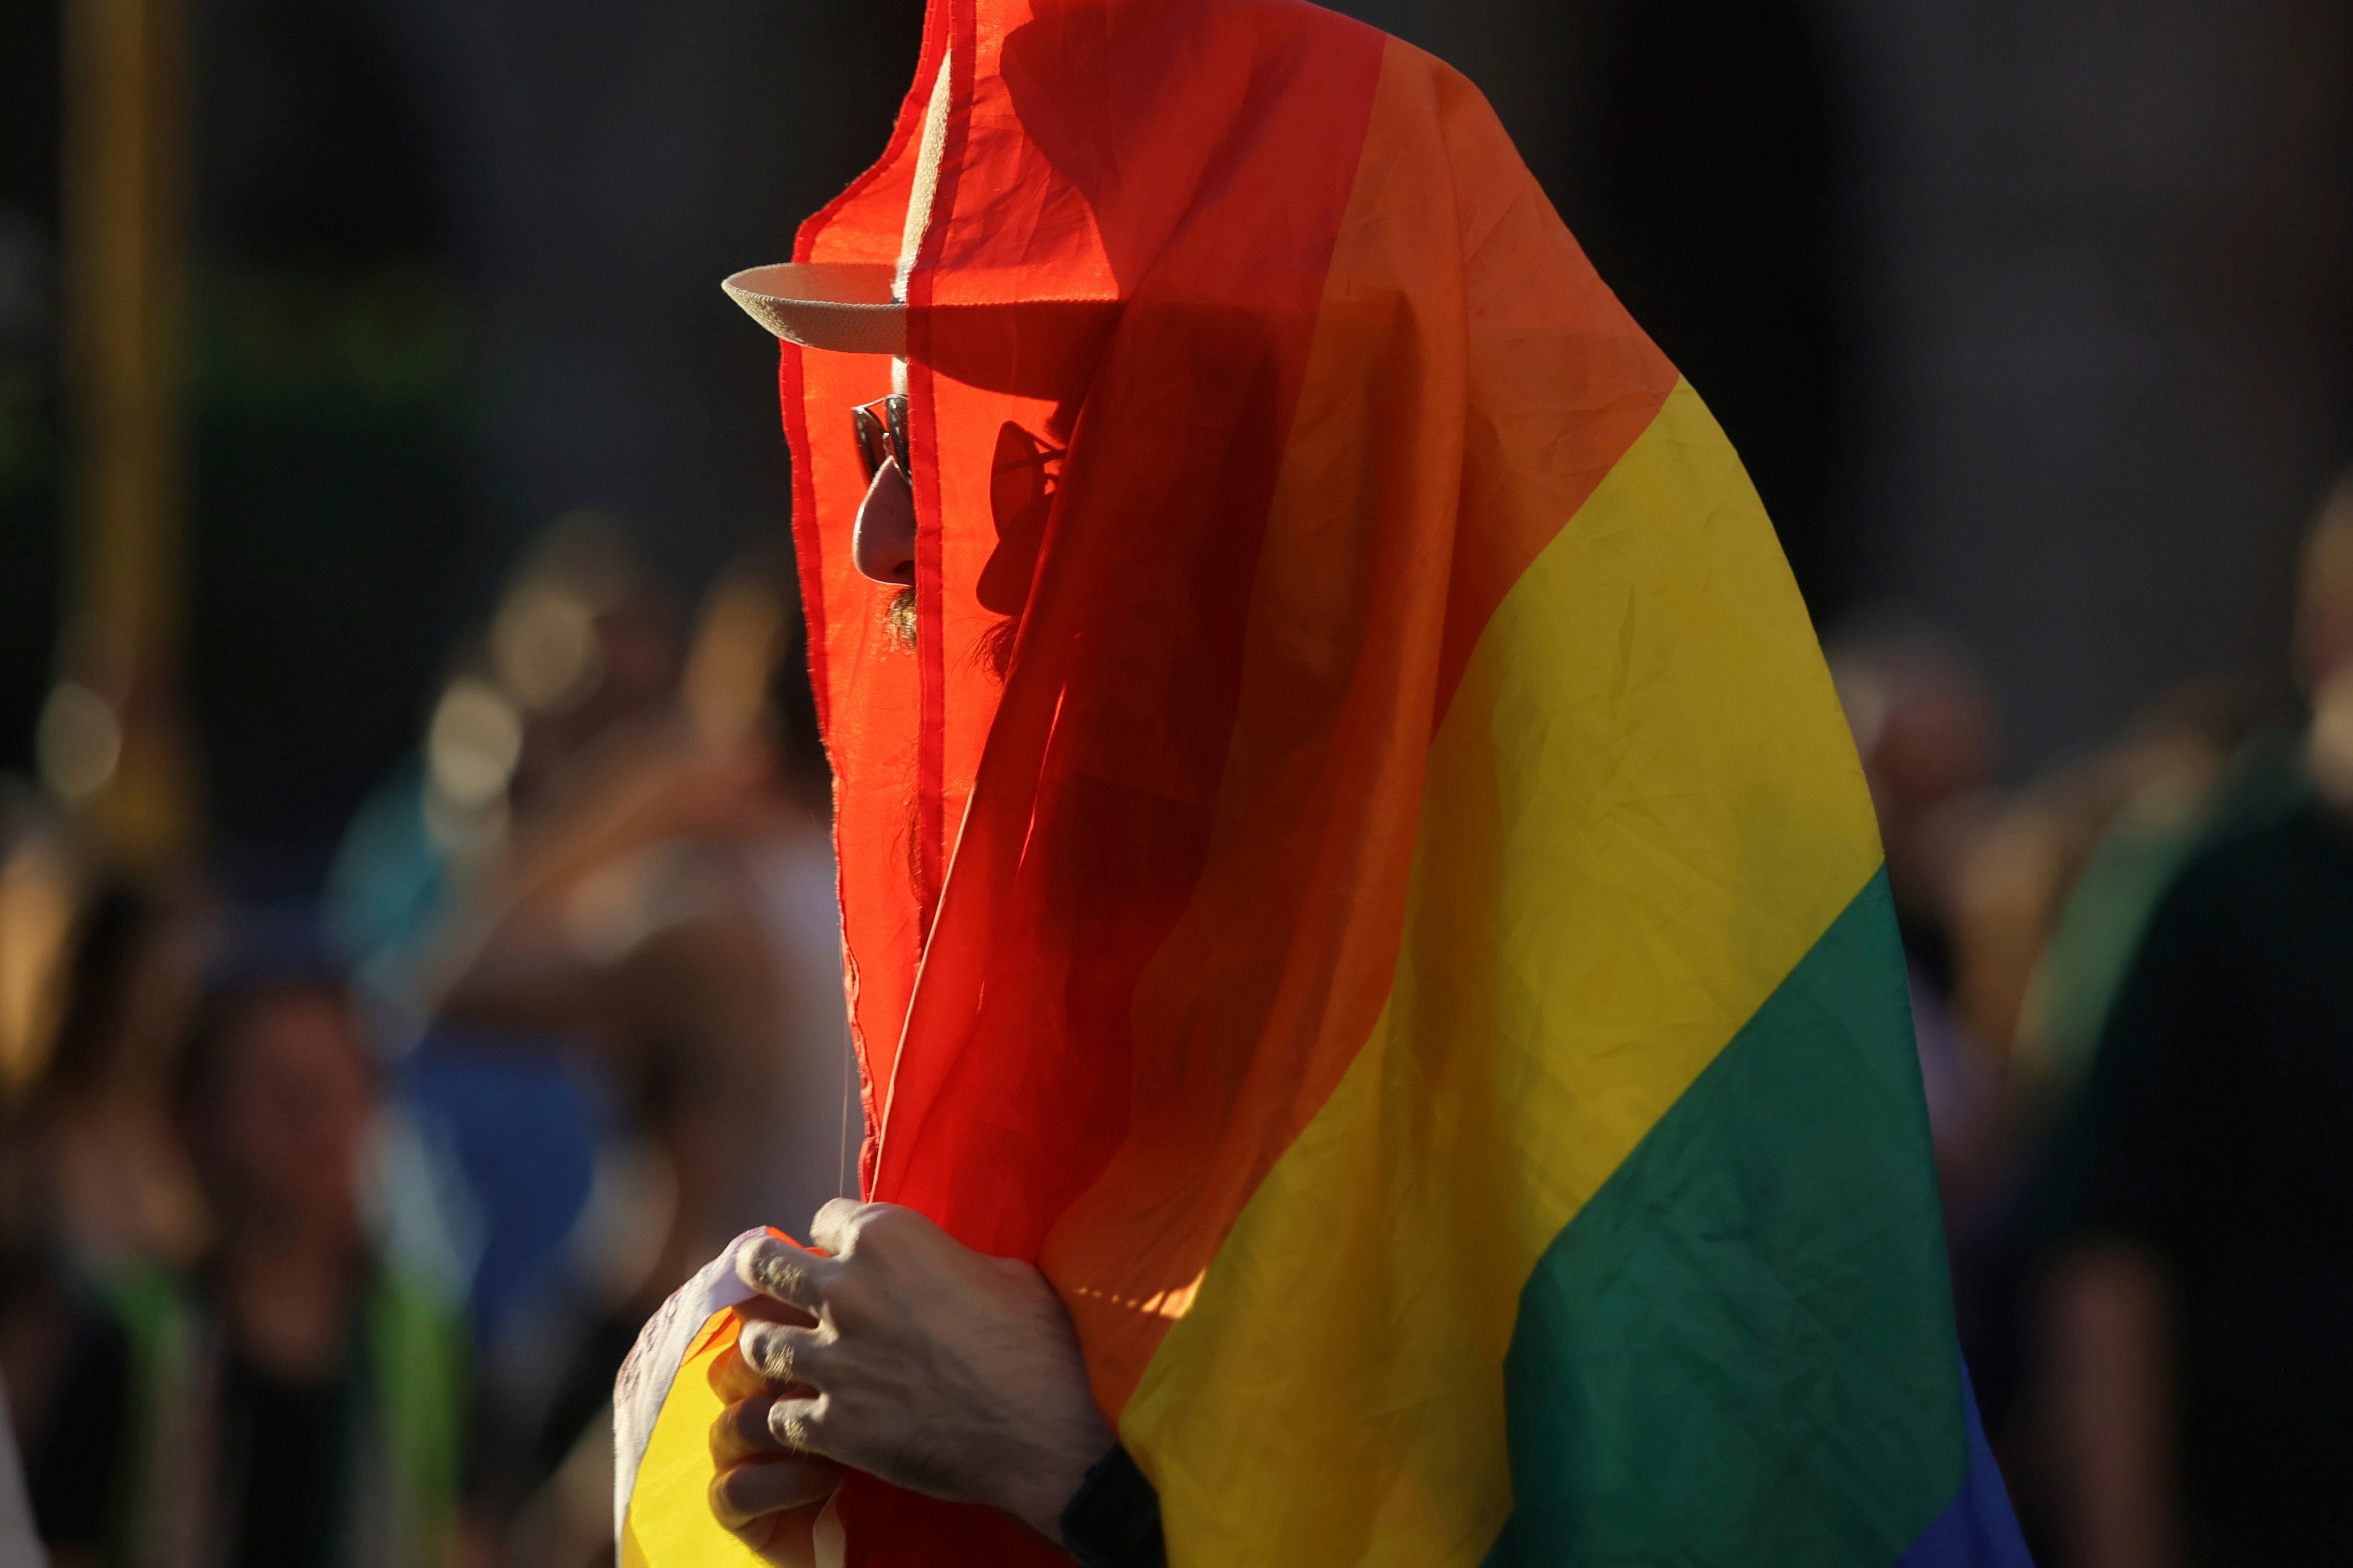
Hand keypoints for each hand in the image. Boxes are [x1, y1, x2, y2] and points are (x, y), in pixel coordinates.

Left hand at [707, 1200, 1113, 1545]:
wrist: (1041, 1427)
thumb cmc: (1037, 1341)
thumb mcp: (1002, 1272)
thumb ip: (948, 1263)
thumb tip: (940, 1273)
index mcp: (888, 1238)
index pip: (826, 1218)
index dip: (834, 1236)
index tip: (840, 1253)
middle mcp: (846, 1290)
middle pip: (765, 1267)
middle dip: (762, 1272)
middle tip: (765, 1283)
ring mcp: (832, 1359)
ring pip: (758, 1343)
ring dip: (769, 1347)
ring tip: (779, 1355)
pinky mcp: (832, 1424)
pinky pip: (780, 1417)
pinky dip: (791, 1418)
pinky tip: (806, 1420)